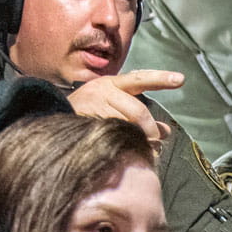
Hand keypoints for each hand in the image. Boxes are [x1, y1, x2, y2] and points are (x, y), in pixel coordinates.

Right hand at [66, 69, 182, 145]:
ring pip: (124, 125)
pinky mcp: (84, 121)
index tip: (180, 79)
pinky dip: (121, 146)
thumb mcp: (114, 104)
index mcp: (113, 83)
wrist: (51, 113)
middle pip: (137, 111)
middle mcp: (103, 90)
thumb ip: (140, 115)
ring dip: (138, 140)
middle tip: (157, 141)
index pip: (141, 79)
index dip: (160, 78)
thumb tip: (166, 132)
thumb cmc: (90, 110)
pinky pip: (109, 135)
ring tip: (145, 150)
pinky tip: (125, 152)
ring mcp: (92, 105)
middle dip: (150, 129)